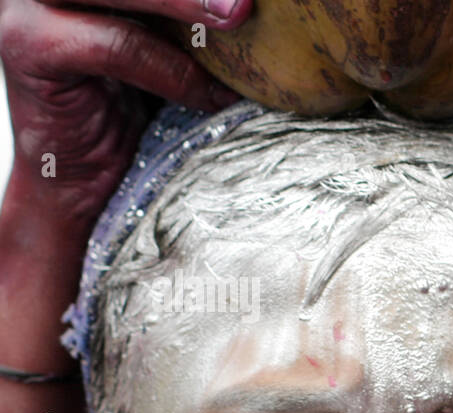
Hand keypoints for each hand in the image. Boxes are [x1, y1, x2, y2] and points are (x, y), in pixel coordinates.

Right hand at [0, 0, 250, 224]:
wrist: (82, 181)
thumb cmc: (133, 110)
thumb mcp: (169, 44)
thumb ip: (189, 19)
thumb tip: (252, 3)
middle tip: (245, 0)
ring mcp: (28, 4)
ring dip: (185, 4)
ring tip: (238, 17)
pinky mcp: (27, 45)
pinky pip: (114, 46)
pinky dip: (170, 69)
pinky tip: (211, 93)